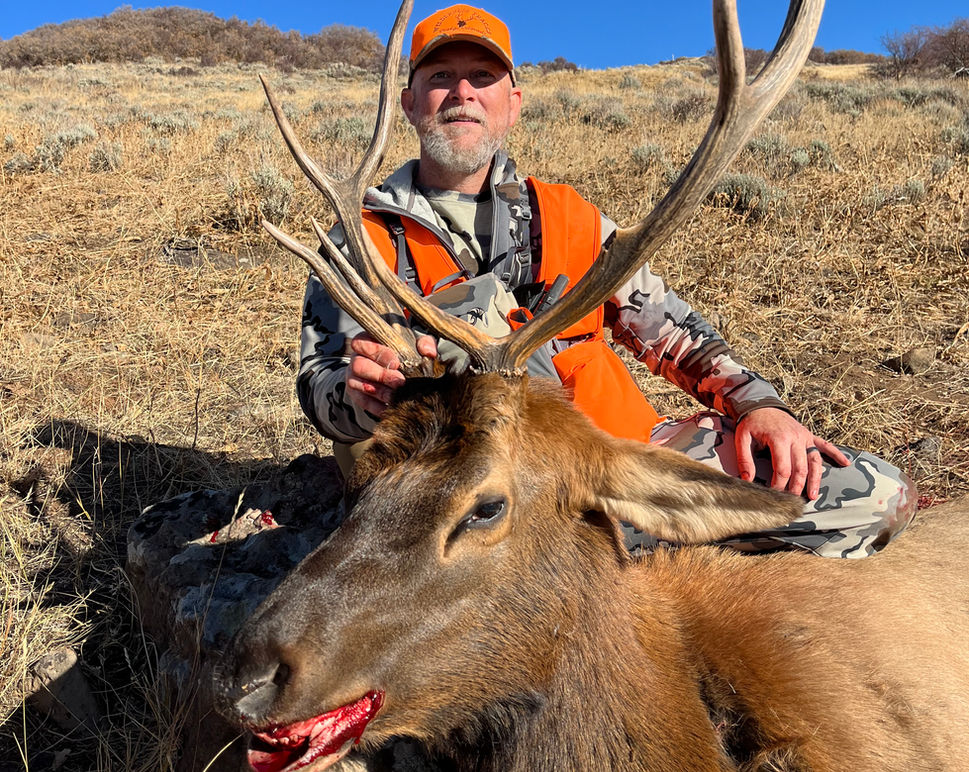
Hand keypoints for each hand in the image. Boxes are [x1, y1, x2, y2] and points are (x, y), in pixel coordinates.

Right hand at [345, 333, 436, 416]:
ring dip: (380, 392)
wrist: (398, 372)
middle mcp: (356, 358)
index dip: (377, 352)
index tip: (397, 362)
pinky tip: (391, 407)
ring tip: (397, 396)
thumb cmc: (404, 354)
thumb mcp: (415, 344)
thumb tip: (428, 352)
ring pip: (357, 384)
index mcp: (366, 341)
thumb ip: (423, 343)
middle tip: (399, 382)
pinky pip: (363, 402)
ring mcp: (353, 377)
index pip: (361, 342)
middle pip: (358, 365)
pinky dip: (377, 407)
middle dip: (380, 375)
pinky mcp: (356, 394)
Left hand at [735, 407, 849, 499]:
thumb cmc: (752, 422)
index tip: (774, 495)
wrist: (761, 403)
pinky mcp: (809, 435)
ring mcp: (804, 436)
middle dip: (797, 487)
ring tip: (813, 495)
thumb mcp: (742, 438)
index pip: (782, 468)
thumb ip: (744, 460)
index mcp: (779, 438)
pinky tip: (845, 463)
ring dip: (815, 480)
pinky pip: (825, 445)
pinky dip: (836, 454)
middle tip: (792, 501)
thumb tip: (747, 480)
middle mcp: (796, 438)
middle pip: (800, 468)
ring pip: (814, 461)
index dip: (779, 484)